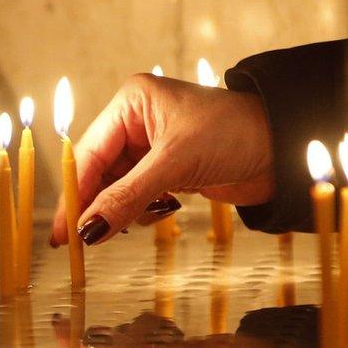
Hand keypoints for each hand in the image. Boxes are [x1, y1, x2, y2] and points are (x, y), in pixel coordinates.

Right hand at [50, 73, 273, 246]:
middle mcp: (137, 122)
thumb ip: (128, 198)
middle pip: (99, 174)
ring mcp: (153, 148)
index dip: (74, 195)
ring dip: (126, 210)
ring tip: (152, 212)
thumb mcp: (175, 165)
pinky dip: (145, 210)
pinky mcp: (170, 170)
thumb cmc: (235, 134)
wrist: (285, 148)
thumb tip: (88, 230)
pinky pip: (139, 197)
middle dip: (98, 206)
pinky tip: (167, 209)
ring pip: (118, 189)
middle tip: (83, 244)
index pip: (88, 154)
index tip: (62, 232)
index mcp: (131, 103)